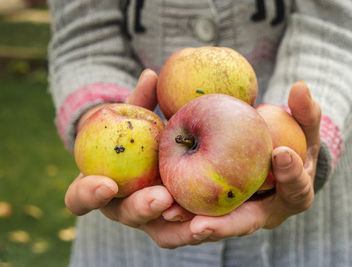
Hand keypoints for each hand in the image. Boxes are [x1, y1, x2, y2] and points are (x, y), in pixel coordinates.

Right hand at [66, 69, 197, 247]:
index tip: (106, 183)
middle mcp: (121, 207)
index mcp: (99, 186)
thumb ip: (140, 102)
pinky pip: (185, 229)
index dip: (88, 195)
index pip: (81, 198)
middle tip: (161, 197)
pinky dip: (198, 226)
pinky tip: (215, 217)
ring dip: (175, 227)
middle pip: (125, 216)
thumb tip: (152, 74)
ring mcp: (149, 219)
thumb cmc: (136, 136)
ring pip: (159, 232)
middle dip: (141, 209)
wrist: (152, 159)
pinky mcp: (174, 223)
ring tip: (196, 220)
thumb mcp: (136, 119)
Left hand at [161, 81, 320, 241]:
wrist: (280, 161)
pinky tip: (163, 204)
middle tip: (200, 225)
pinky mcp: (222, 210)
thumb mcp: (305, 127)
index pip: (297, 189)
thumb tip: (300, 86)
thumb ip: (306, 111)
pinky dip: (183, 211)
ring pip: (217, 225)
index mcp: (295, 194)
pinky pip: (201, 213)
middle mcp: (267, 212)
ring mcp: (242, 214)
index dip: (291, 174)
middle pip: (246, 223)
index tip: (280, 153)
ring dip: (192, 224)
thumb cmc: (294, 142)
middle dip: (225, 226)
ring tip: (170, 215)